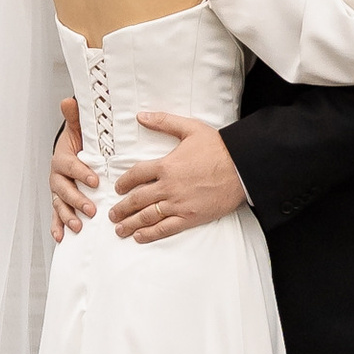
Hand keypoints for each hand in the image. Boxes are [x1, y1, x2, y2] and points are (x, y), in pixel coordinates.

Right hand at [50, 100, 97, 242]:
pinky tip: (61, 237)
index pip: (70, 166)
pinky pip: (56, 216)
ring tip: (78, 226)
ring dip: (67, 217)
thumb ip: (74, 117)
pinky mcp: (60, 202)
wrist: (70, 153)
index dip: (81, 173)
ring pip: (60, 205)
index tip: (95, 180)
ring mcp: (58, 191)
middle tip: (90, 208)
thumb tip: (68, 100)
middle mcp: (57, 177)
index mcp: (62, 159)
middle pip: (64, 190)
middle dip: (76, 200)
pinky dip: (57, 227)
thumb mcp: (77, 129)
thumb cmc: (77, 143)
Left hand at [109, 109, 246, 240]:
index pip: (136, 175)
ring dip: (130, 223)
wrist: (242, 168)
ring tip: (119, 229)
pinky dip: (149, 234)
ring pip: (147, 216)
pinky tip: (139, 237)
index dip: (123, 182)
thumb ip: (163, 122)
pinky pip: (165, 228)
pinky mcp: (190, 217)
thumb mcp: (190, 128)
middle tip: (112, 214)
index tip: (118, 188)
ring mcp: (178, 204)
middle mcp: (168, 187)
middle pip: (137, 199)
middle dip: (121, 208)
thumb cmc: (218, 147)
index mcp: (166, 165)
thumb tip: (141, 116)